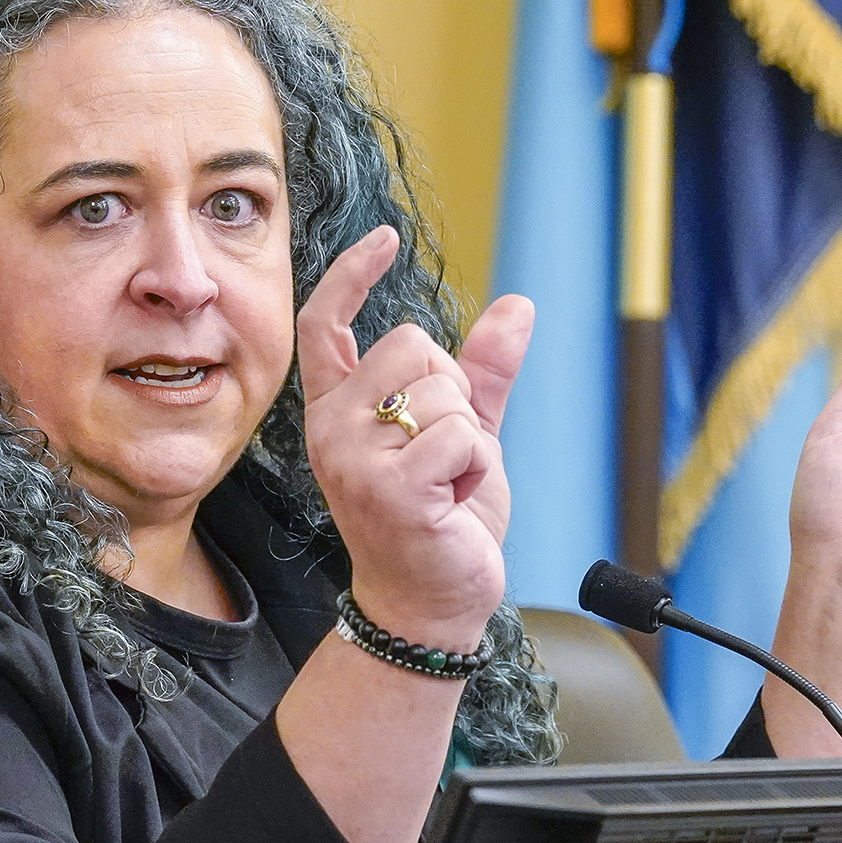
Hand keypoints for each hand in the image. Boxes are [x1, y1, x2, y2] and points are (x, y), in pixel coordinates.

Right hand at [297, 226, 533, 649]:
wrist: (429, 604)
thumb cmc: (439, 521)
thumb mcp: (462, 435)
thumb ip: (481, 374)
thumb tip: (517, 307)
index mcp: (337, 410)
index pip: (324, 325)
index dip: (351, 275)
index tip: (385, 238)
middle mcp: (332, 430)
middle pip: (411, 344)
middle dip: (452, 392)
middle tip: (443, 454)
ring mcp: (353, 459)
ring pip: (443, 393)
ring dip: (469, 440)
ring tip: (448, 485)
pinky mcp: (390, 489)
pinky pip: (461, 435)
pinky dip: (476, 467)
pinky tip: (453, 502)